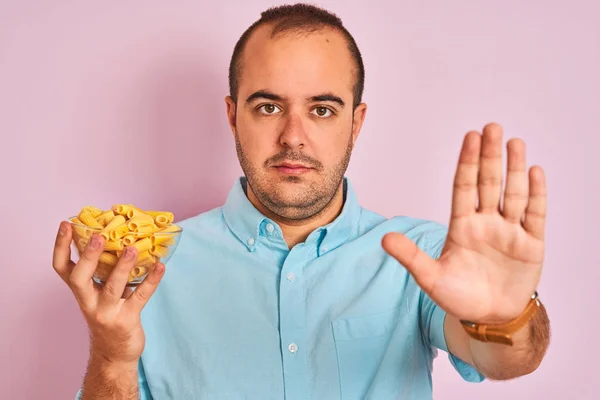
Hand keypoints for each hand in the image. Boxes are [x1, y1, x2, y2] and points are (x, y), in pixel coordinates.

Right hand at [52, 222, 165, 364]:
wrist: (114, 353)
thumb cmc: (109, 314)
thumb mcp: (101, 293)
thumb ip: (106, 270)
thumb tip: (122, 236)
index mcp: (80, 291)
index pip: (62, 268)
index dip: (61, 246)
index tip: (66, 224)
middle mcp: (88, 301)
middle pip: (79, 278)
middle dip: (88, 256)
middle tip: (97, 236)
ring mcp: (106, 312)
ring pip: (112, 287)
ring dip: (122, 266)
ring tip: (132, 248)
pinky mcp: (126, 320)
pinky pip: (140, 297)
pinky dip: (151, 280)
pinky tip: (160, 266)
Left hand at [382, 123, 545, 323]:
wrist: (489, 317)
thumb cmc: (458, 296)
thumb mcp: (430, 277)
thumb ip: (411, 256)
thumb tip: (384, 238)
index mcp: (462, 226)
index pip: (464, 187)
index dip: (467, 162)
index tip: (470, 137)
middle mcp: (486, 222)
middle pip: (489, 183)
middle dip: (490, 156)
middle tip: (492, 127)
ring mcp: (510, 231)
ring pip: (513, 194)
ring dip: (515, 169)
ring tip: (514, 142)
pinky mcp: (531, 244)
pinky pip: (535, 215)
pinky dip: (536, 194)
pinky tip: (535, 172)